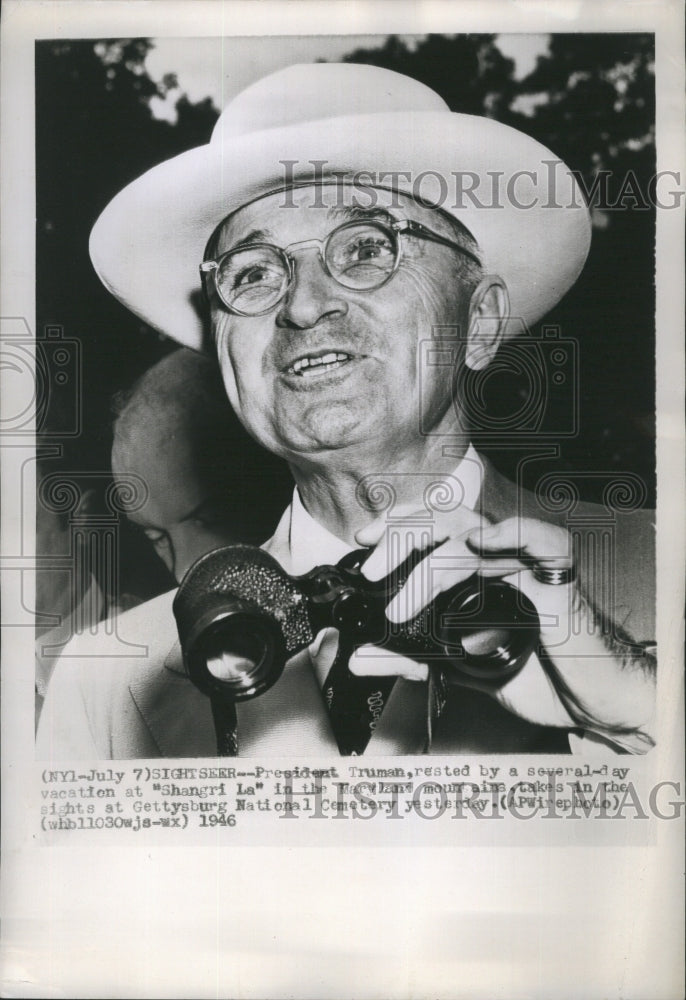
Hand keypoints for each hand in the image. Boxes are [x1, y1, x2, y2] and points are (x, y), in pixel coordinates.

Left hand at [349, 509, 654, 744]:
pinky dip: (509, 534)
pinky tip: (478, 542)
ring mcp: (530, 566)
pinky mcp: (561, 581)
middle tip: (372, 572)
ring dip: (432, 564)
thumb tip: (359, 657)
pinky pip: (543, 541)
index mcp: (476, 570)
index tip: (361, 543)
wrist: (591, 704)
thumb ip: (413, 658)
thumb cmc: (536, 675)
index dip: (396, 526)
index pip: (431, 529)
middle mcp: (500, 559)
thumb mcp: (461, 668)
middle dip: (402, 538)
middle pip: (446, 521)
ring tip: (400, 606)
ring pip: (477, 535)